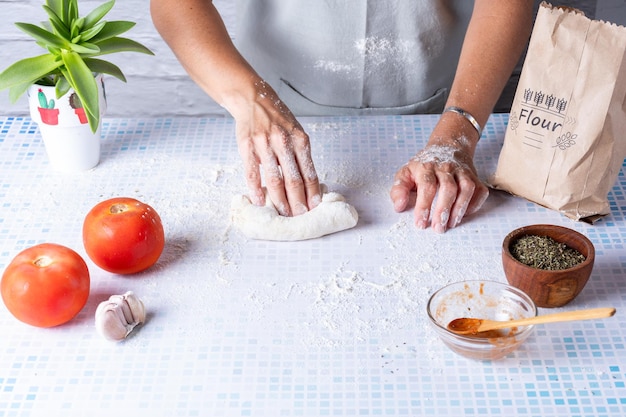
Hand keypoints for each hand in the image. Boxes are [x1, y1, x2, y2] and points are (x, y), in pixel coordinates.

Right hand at [233, 80, 320, 216]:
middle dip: (298, 201)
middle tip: (300, 217)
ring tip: (284, 213)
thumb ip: (300, 155)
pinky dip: (256, 189)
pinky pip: (252, 173)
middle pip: (294, 179)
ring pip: (275, 179)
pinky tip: (259, 201)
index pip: (309, 172)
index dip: (312, 193)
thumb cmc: (277, 118)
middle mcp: (284, 142)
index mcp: (300, 140)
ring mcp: (265, 145)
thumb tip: (307, 183)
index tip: (315, 208)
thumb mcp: (295, 132)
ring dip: (280, 200)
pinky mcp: (248, 147)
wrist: (253, 99)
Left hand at [390, 135, 488, 232]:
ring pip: (466, 189)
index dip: (424, 206)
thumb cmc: (424, 166)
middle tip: (438, 228)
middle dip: (443, 210)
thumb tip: (399, 206)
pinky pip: (480, 190)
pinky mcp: (474, 176)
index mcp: (426, 167)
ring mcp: (462, 171)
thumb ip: (399, 189)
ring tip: (451, 224)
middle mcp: (446, 168)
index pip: (427, 186)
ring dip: (460, 208)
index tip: (420, 223)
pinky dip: (475, 204)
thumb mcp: (406, 173)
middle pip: (448, 189)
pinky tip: (465, 214)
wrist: (448, 145)